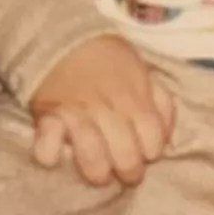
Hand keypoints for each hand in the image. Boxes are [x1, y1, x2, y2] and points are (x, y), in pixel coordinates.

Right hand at [28, 34, 175, 185]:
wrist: (63, 37)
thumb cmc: (108, 60)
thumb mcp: (144, 73)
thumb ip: (160, 102)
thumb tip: (166, 135)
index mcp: (135, 98)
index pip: (152, 138)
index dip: (151, 152)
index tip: (145, 155)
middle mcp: (108, 108)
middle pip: (125, 152)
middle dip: (129, 172)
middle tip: (125, 175)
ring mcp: (77, 112)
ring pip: (92, 152)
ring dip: (97, 171)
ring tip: (99, 177)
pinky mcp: (47, 114)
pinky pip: (47, 140)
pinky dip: (48, 152)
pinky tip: (54, 159)